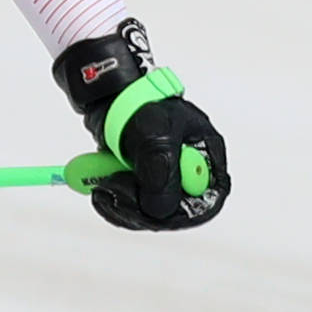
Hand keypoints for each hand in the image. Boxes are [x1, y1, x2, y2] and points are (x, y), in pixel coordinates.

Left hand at [54, 20, 227, 232]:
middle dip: (144, 208)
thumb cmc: (141, 105)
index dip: (186, 211)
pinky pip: (135, 205)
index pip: (210, 195)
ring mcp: (167, 176)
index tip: (156, 213)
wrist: (109, 97)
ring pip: (152, 210)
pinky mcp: (144, 181)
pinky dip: (117, 201)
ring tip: (104, 186)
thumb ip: (162, 174)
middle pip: (178, 208)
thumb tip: (159, 211)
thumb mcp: (156, 138)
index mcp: (206, 153)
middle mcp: (190, 169)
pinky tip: (101, 190)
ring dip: (125, 204)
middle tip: (114, 194)